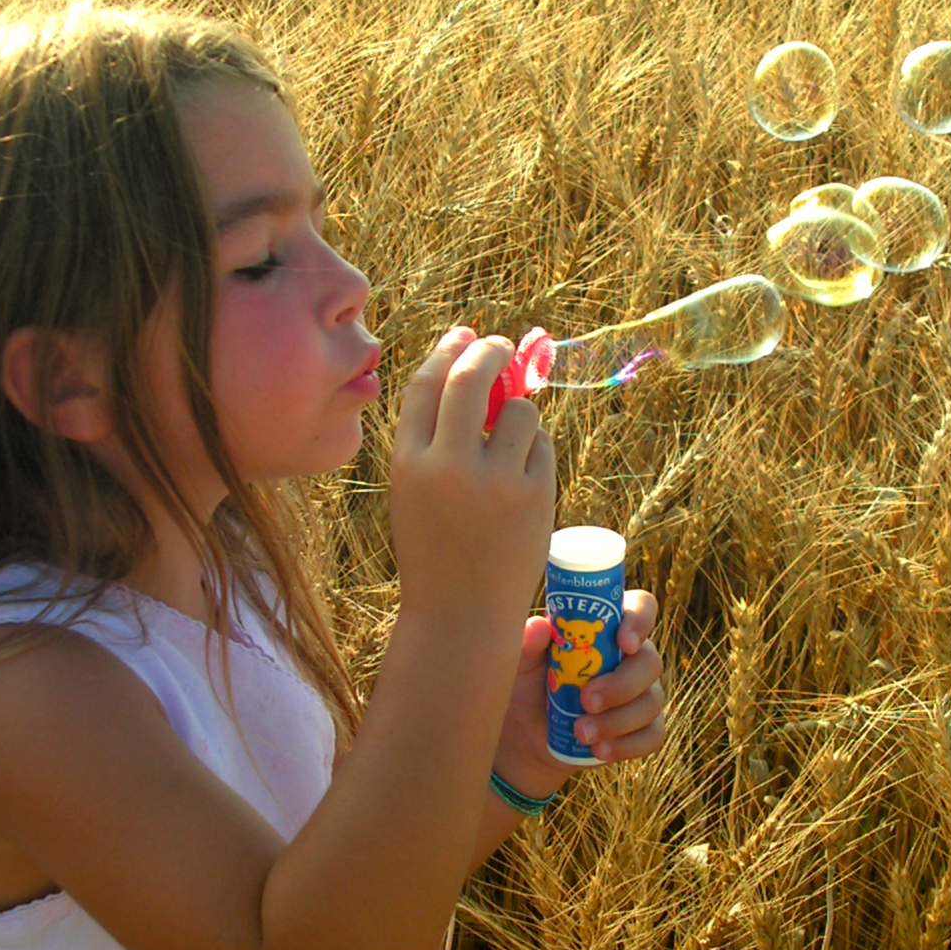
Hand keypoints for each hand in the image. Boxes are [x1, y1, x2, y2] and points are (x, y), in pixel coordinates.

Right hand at [388, 327, 555, 632]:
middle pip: (472, 378)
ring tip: (511, 437)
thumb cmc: (437, 549)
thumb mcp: (416, 491)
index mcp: (408, 462)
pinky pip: (542, 445)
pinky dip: (536, 446)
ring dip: (520, 409)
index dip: (448, 350)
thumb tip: (473, 367)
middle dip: (490, 351)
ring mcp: (495, 480)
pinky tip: (525, 471)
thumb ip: (435, 437)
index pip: (427, 384)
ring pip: (519, 410)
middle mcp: (448, 465)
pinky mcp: (535, 494)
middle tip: (500, 344)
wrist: (461, 614)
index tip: (465, 335)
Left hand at [493, 591, 666, 790]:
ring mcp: (642, 694)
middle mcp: (632, 658)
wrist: (526, 735)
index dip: (640, 620)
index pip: (641, 608)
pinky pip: (653, 736)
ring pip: (651, 702)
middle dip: (621, 685)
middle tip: (586, 701)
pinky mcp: (642, 729)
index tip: (624, 642)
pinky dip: (627, 745)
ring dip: (617, 721)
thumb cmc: (528, 685)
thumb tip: (539, 626)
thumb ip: (528, 643)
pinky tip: (600, 750)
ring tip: (581, 733)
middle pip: (650, 662)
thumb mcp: (521, 664)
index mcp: (608, 630)